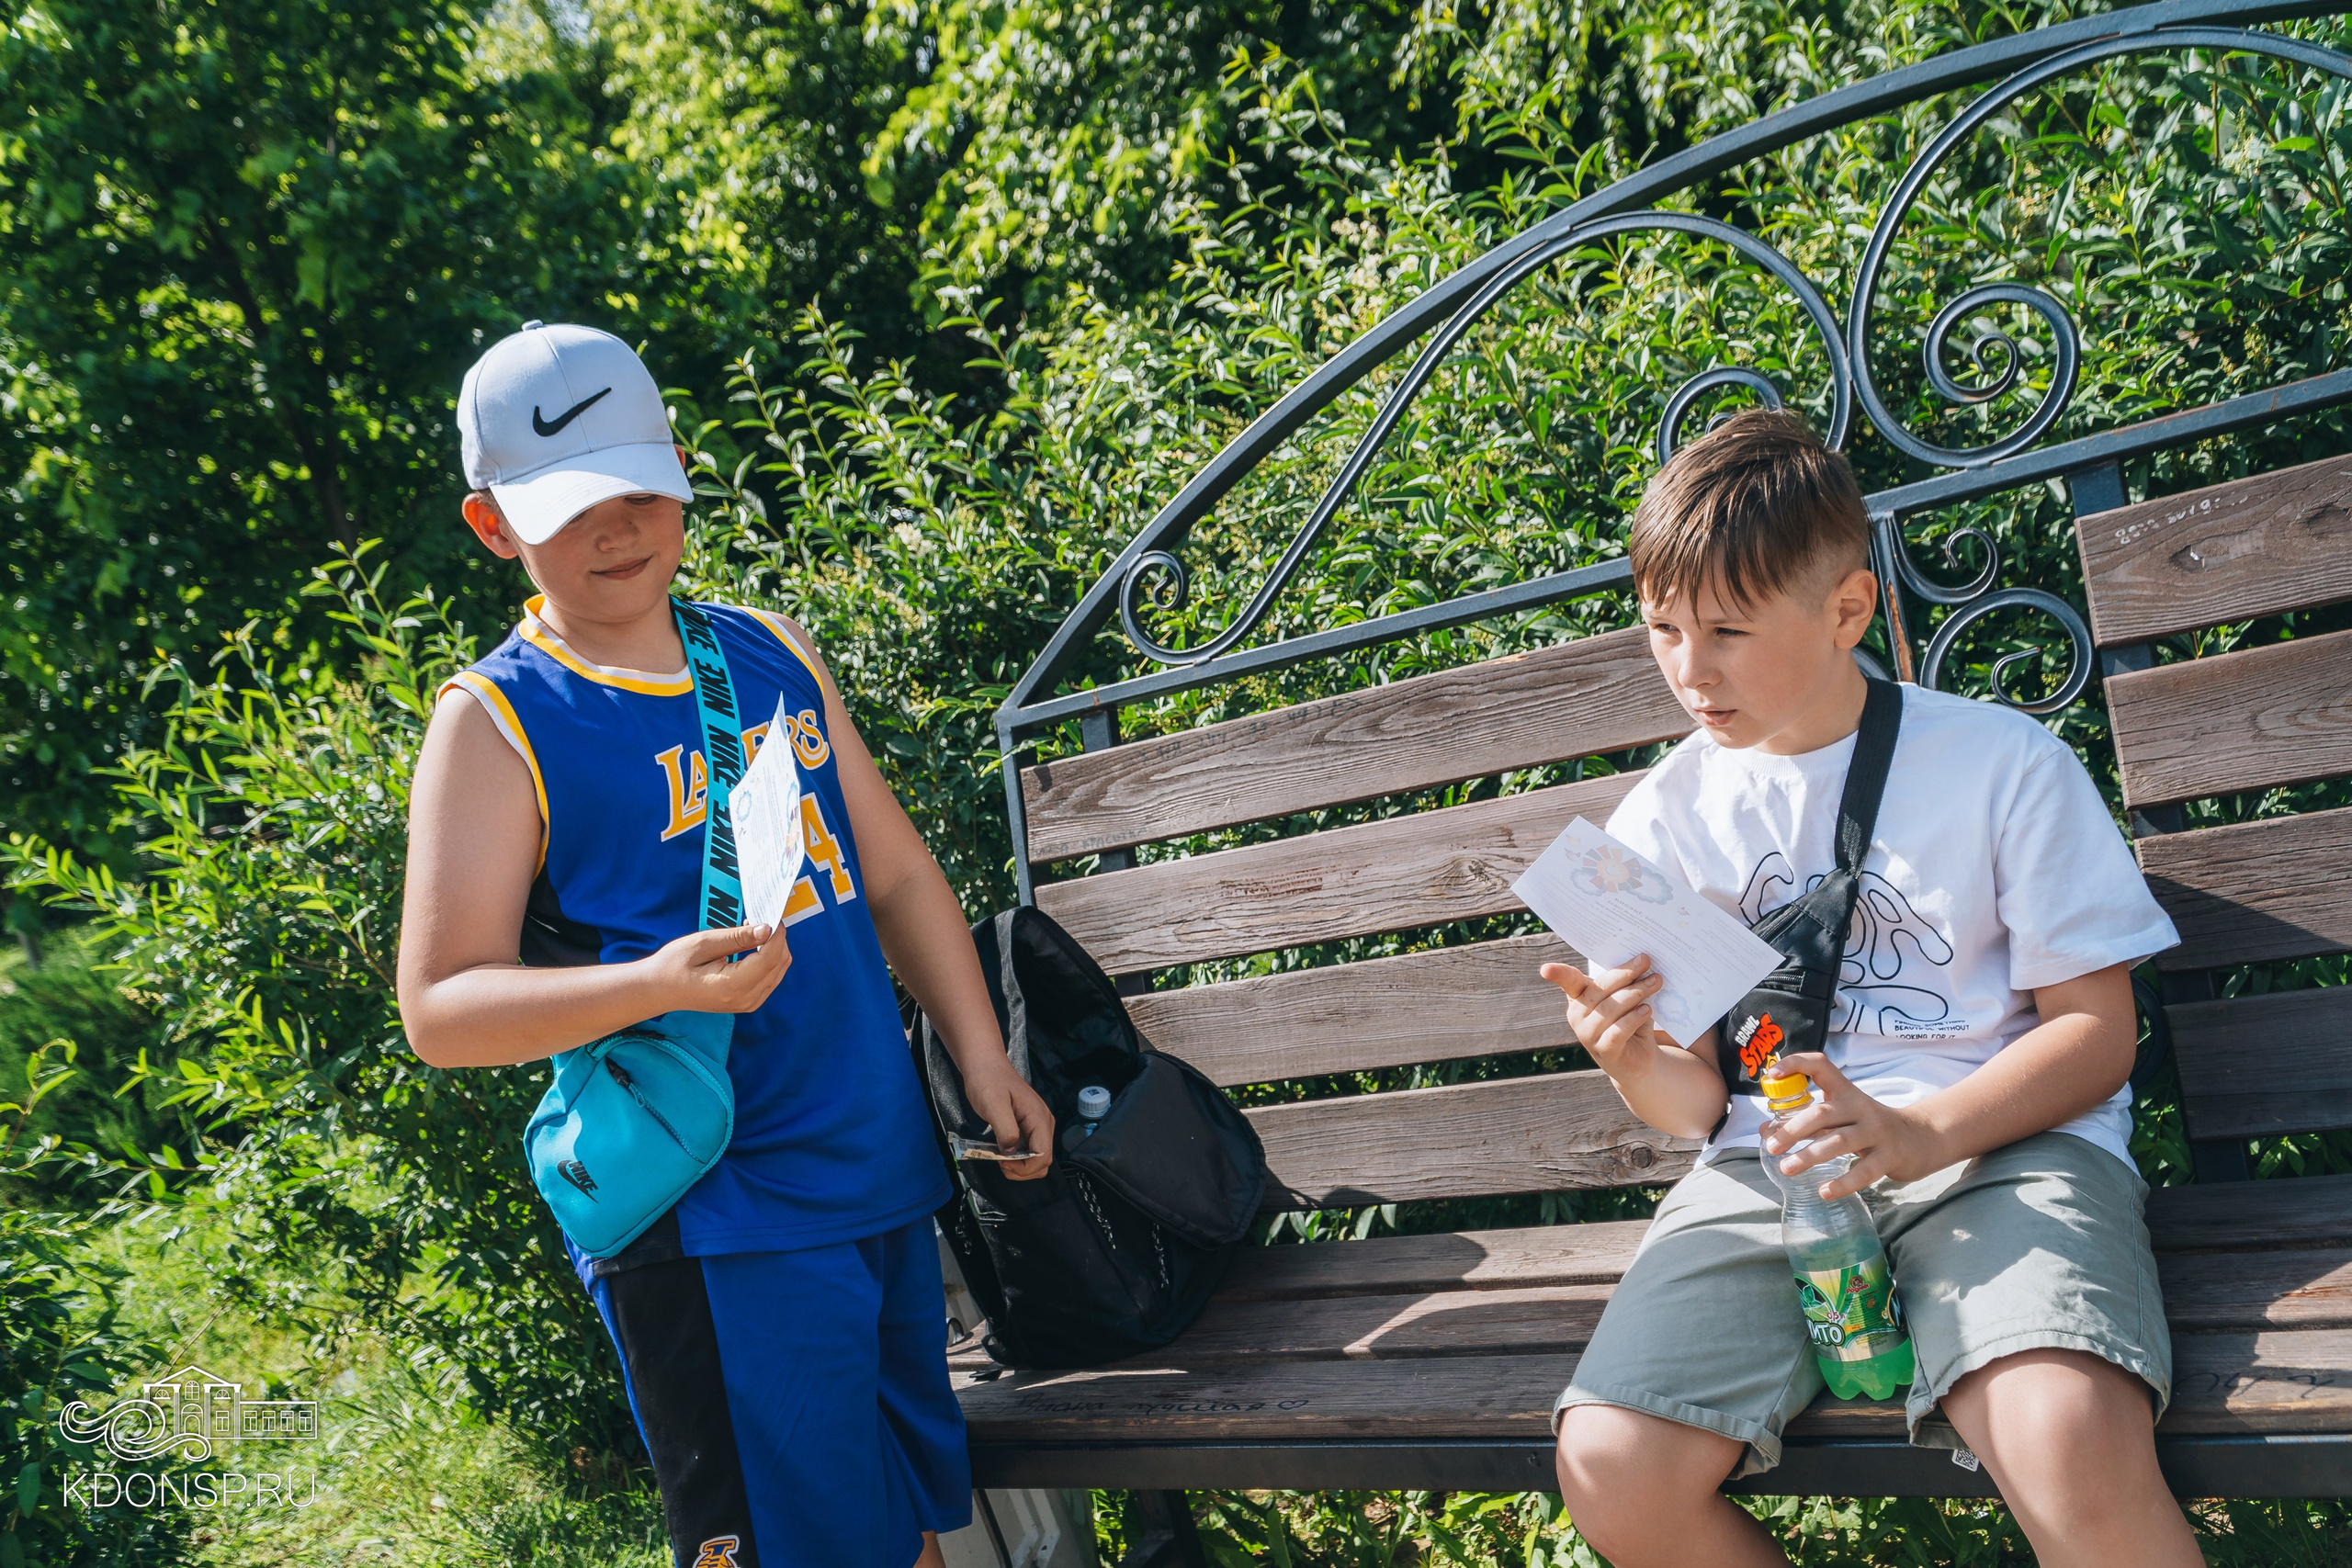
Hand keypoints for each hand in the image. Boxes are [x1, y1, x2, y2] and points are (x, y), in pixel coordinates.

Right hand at [641, 924, 791, 1014]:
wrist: (659, 990)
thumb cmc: (674, 964)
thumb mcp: (704, 943)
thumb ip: (737, 937)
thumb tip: (767, 929)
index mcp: (733, 986)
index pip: (770, 958)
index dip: (777, 933)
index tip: (772, 914)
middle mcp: (745, 999)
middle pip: (779, 964)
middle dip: (776, 939)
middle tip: (759, 919)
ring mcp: (748, 1004)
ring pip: (778, 970)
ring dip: (773, 948)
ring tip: (752, 931)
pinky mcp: (747, 1002)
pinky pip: (770, 978)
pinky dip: (767, 959)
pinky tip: (752, 946)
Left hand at [961, 1059, 1054, 1180]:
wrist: (985, 1065)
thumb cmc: (988, 1081)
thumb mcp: (993, 1104)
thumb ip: (1005, 1130)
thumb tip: (1011, 1152)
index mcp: (1039, 1118)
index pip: (1043, 1156)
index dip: (1024, 1167)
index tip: (1002, 1161)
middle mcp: (1043, 1124)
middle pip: (1043, 1161)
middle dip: (1022, 1170)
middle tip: (1000, 1162)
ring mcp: (1037, 1126)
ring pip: (1037, 1159)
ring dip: (1020, 1166)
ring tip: (1000, 1158)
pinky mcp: (1028, 1127)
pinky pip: (1029, 1151)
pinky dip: (1017, 1158)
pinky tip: (1001, 1151)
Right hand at [1542, 957, 1666, 1081]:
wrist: (1638, 1060)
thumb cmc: (1629, 1021)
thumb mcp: (1626, 998)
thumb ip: (1626, 982)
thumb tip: (1642, 961)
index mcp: (1579, 997)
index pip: (1568, 981)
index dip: (1557, 974)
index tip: (1546, 970)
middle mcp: (1578, 1016)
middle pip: (1600, 989)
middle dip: (1624, 974)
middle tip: (1645, 961)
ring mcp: (1588, 1035)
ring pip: (1611, 1008)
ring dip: (1636, 992)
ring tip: (1655, 982)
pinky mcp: (1605, 1051)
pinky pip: (1619, 1030)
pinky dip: (1634, 1018)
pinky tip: (1647, 1009)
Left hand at [1760, 1052, 1949, 1199]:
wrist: (1922, 1139)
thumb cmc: (1870, 1127)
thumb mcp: (1842, 1117)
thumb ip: (1807, 1121)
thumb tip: (1766, 1131)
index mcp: (1846, 1092)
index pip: (1821, 1066)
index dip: (1795, 1065)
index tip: (1771, 1074)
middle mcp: (1860, 1107)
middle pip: (1823, 1113)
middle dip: (1793, 1129)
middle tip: (1772, 1146)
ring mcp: (1876, 1131)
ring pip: (1839, 1142)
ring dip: (1809, 1156)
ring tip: (1786, 1169)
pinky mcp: (1889, 1156)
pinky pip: (1864, 1171)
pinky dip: (1843, 1182)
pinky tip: (1824, 1192)